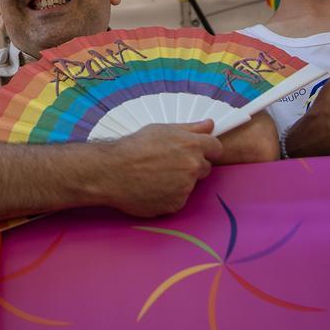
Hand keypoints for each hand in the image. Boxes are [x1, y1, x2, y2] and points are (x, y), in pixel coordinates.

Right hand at [102, 120, 228, 217]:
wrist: (112, 172)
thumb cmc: (134, 147)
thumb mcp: (161, 130)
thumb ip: (190, 128)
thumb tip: (210, 124)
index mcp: (191, 145)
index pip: (216, 148)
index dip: (207, 149)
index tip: (197, 151)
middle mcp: (193, 166)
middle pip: (205, 167)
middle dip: (192, 166)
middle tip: (169, 163)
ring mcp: (186, 187)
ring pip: (190, 184)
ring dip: (179, 181)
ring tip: (155, 176)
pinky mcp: (176, 204)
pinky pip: (179, 199)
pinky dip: (169, 195)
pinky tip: (152, 188)